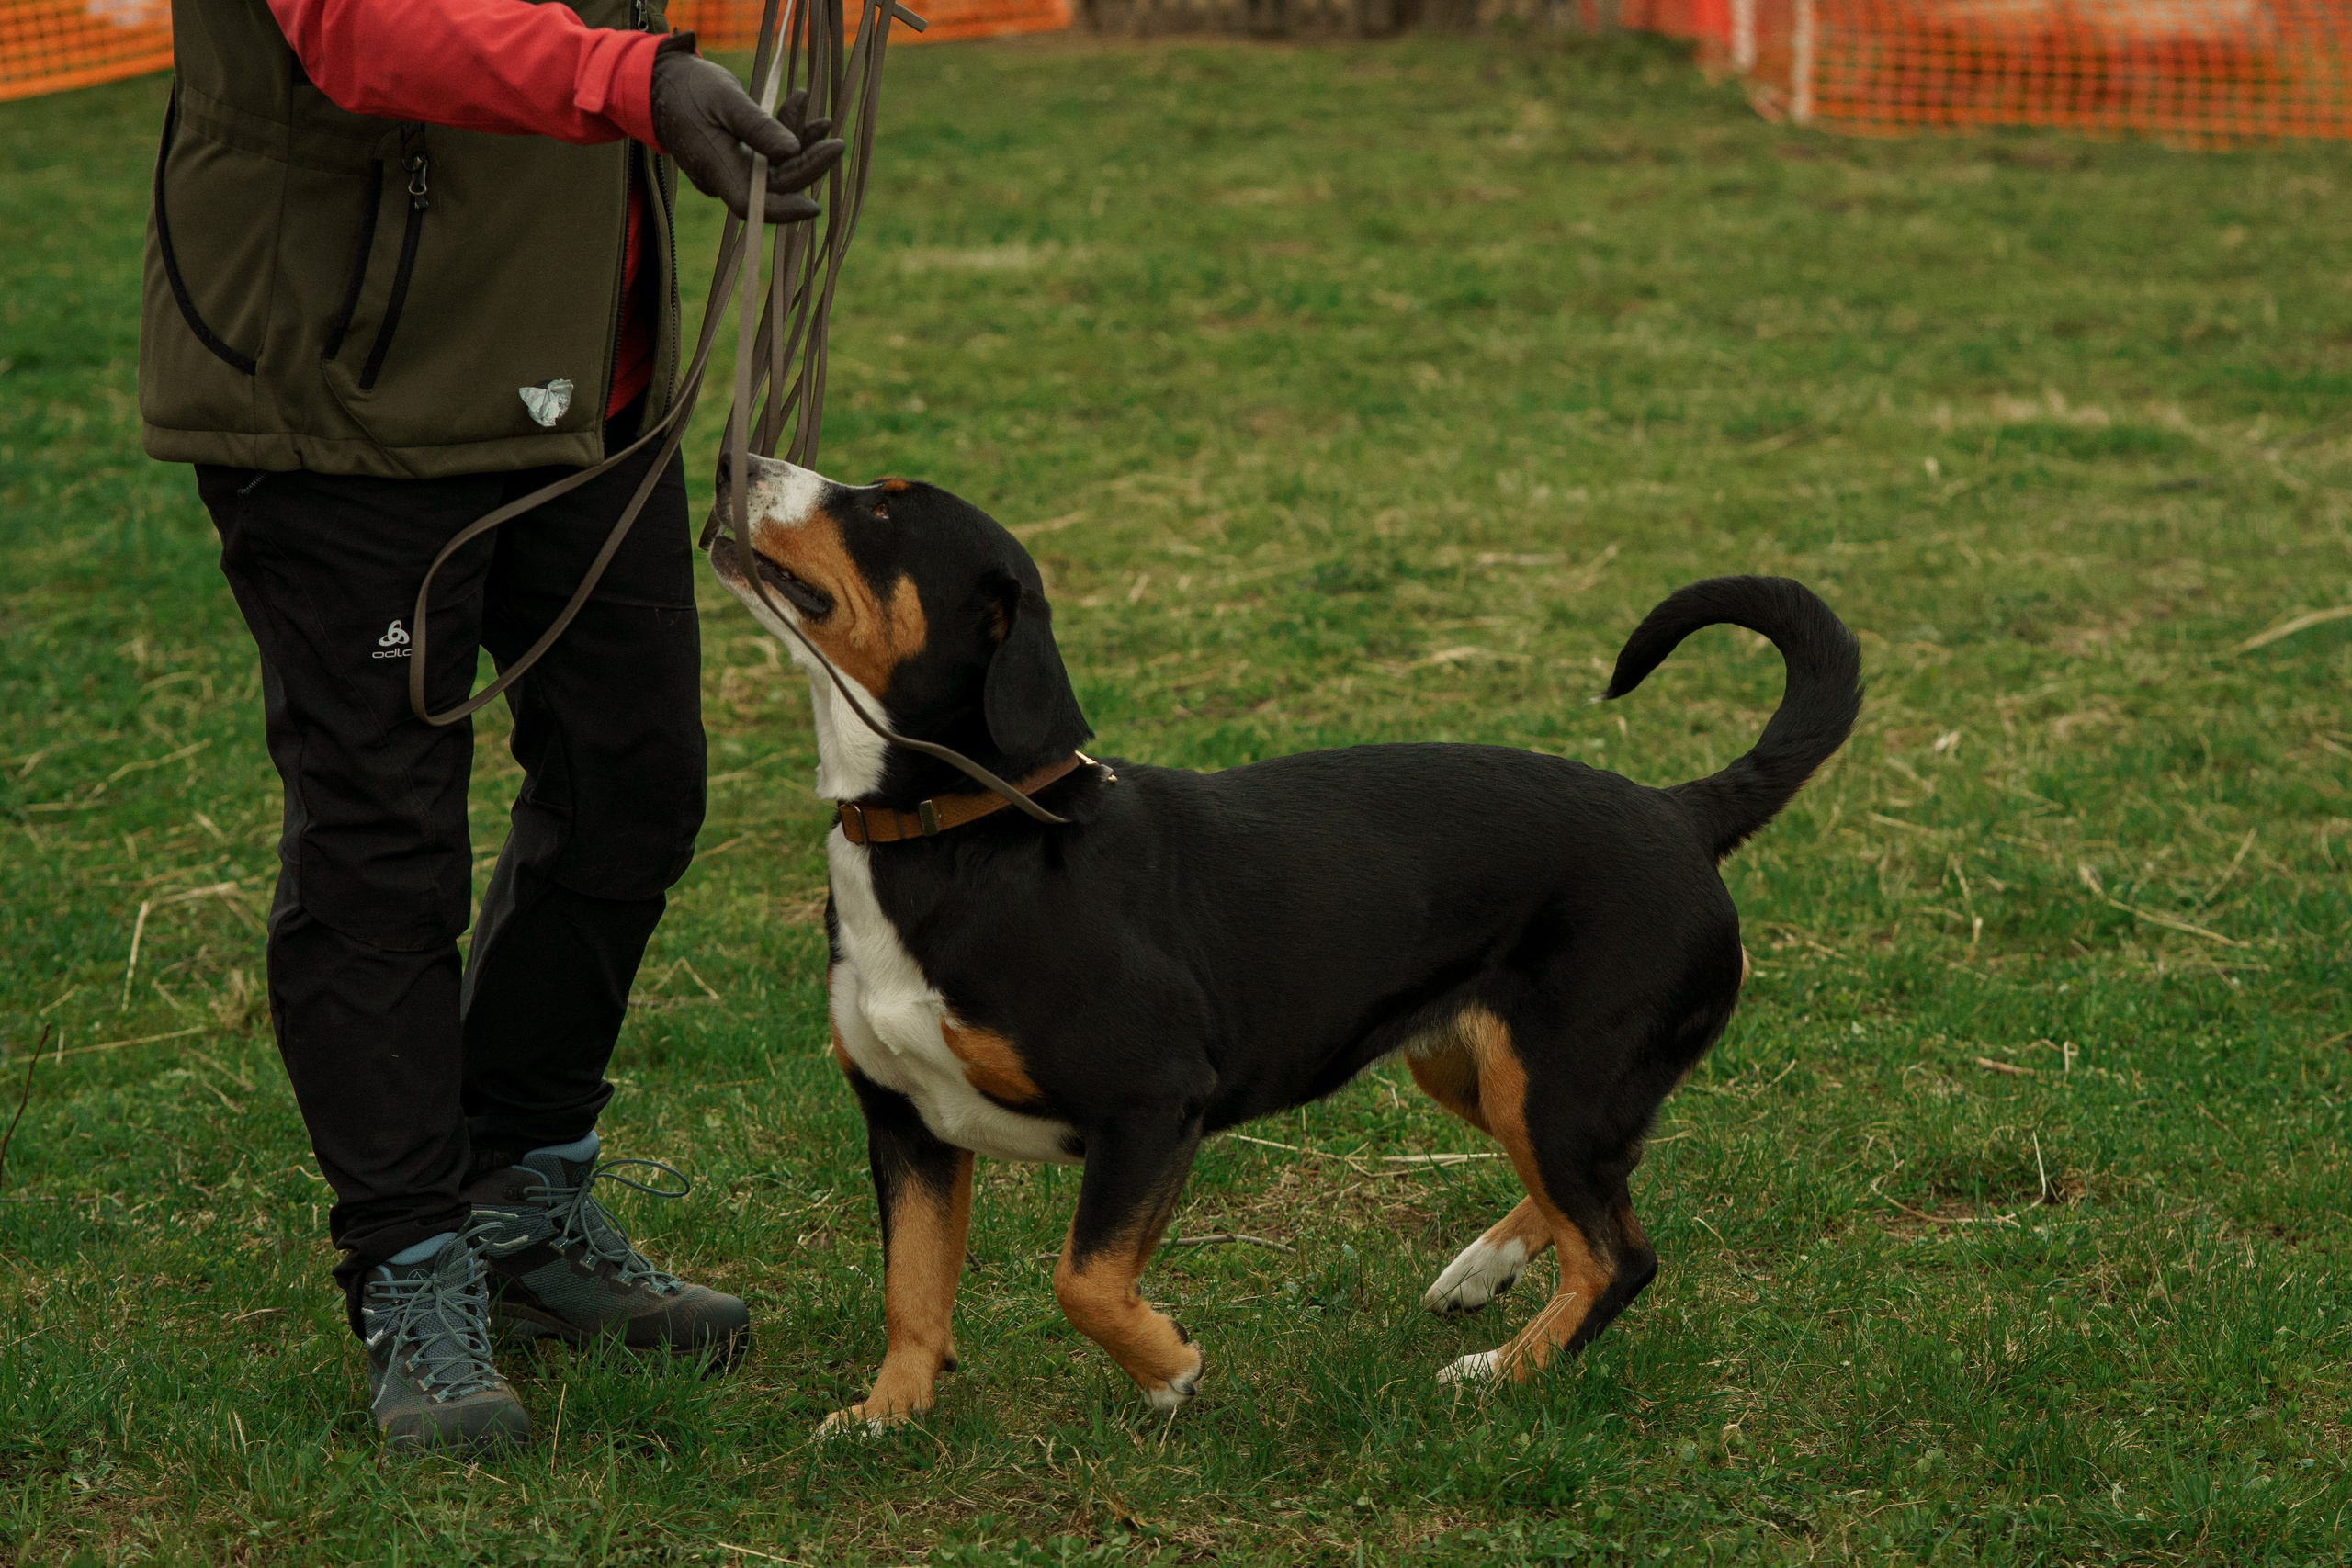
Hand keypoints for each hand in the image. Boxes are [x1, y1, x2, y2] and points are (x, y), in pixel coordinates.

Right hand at [650, 38, 845, 224]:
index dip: (784, 210)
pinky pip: (768, 154)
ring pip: (775, 167)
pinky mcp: (736, 155)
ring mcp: (730, 167)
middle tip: (835, 142)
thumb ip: (759, 127)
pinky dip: (787, 135)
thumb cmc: (689, 87)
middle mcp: (723, 175)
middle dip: (806, 164)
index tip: (815, 206)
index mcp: (715, 167)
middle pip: (773, 185)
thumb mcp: (726, 100)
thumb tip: (792, 152)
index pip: (753, 203)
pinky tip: (802, 110)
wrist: (660, 79)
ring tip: (824, 122)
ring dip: (801, 145)